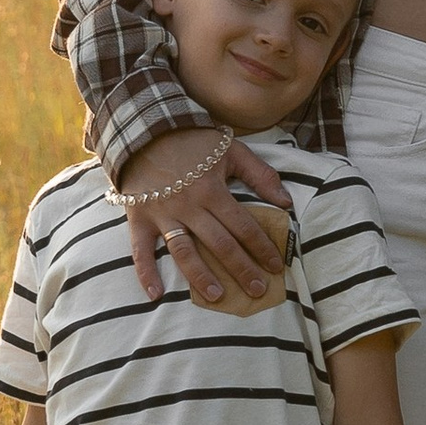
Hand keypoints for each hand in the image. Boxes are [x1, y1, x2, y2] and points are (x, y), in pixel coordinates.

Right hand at [119, 124, 290, 309]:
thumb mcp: (232, 150)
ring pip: (184, 252)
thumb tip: (287, 202)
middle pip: (219, 244)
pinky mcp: (139, 217)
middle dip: (241, 269)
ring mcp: (162, 214)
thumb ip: (261, 175)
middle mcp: (189, 206)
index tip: (276, 267)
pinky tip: (155, 295)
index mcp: (213, 190)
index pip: (243, 226)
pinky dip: (145, 272)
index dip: (262, 247)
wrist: (147, 128)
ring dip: (201, 277)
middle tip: (258, 291)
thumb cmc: (194, 141)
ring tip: (218, 296)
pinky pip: (140, 249)